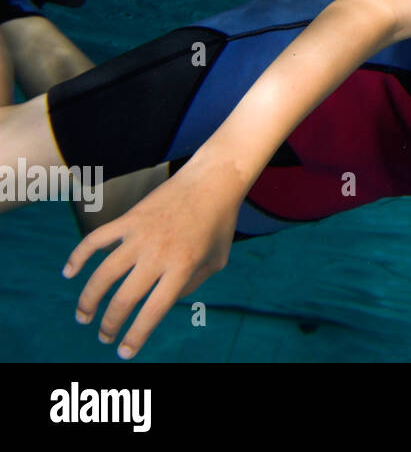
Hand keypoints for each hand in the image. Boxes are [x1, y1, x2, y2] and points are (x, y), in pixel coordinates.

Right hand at [61, 155, 241, 358]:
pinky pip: (95, 240)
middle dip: (110, 324)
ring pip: (103, 275)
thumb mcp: (217, 261)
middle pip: (124, 299)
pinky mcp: (129, 219)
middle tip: (105, 336)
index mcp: (183, 266)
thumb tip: (161, 304)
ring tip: (83, 317)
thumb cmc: (219, 223)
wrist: (212, 181)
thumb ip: (191, 286)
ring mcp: (140, 235)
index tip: (124, 352)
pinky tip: (68, 273)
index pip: (153, 311)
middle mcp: (158, 253)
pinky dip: (77, 257)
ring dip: (88, 300)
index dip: (136, 336)